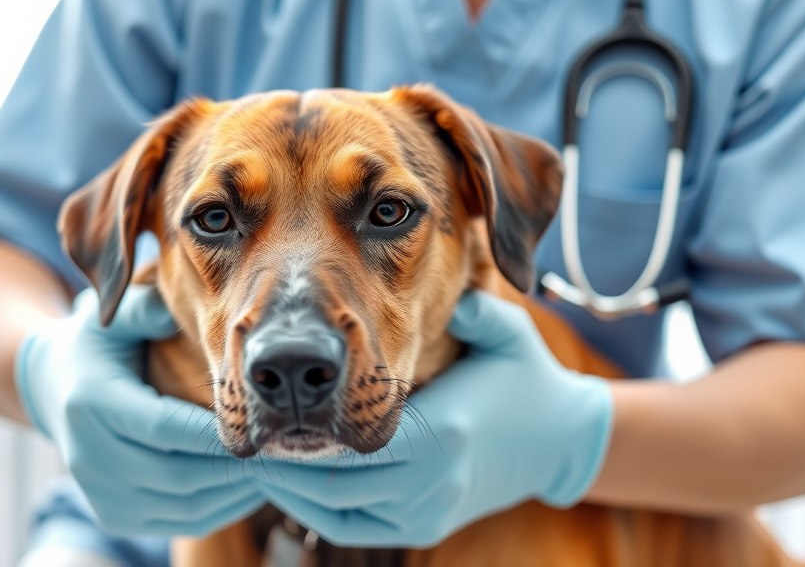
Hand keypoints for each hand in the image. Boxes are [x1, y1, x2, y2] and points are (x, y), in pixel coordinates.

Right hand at [16, 286, 265, 536]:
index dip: (212, 430)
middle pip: (177, 473)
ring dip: (235, 491)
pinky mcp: (114, 516)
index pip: (163, 426)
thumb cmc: (100, 345)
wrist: (53, 390)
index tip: (258, 421)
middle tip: (280, 448)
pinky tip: (249, 484)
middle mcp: (89, 457)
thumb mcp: (115, 317)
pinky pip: (180, 522)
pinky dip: (221, 508)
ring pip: (184, 505)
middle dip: (233, 464)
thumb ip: (146, 308)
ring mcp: (100, 494)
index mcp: (92, 403)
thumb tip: (180, 302)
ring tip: (274, 466)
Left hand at [258, 290, 612, 546]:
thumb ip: (472, 307)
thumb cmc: (523, 378)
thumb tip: (435, 275)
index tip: (269, 402)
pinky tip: (290, 481)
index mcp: (446, 430)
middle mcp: (432, 481)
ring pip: (333, 509)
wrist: (557, 441)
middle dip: (284, 459)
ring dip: (291, 485)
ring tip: (259, 452)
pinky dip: (314, 509)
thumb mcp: (506, 333)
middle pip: (332, 480)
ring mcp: (427, 512)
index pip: (354, 434)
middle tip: (248, 430)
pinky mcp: (424, 530)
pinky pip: (352, 529)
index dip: (304, 424)